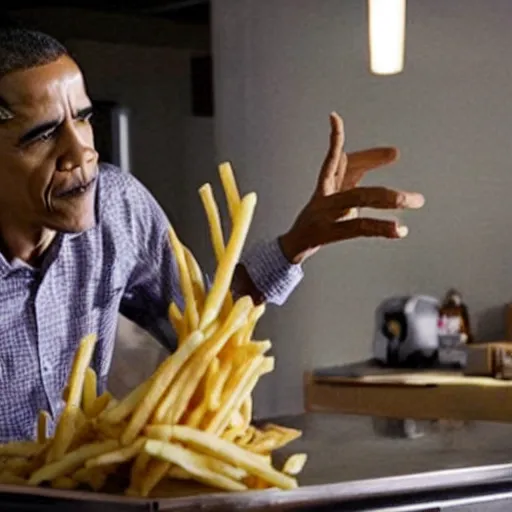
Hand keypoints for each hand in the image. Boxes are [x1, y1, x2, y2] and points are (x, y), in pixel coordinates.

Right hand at [279, 112, 424, 263]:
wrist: (296, 243)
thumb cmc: (321, 217)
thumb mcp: (337, 193)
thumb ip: (358, 172)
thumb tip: (392, 152)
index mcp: (325, 183)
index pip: (341, 160)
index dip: (357, 149)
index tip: (378, 142)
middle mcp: (324, 194)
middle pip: (349, 169)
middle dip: (371, 161)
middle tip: (394, 152)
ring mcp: (325, 212)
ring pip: (358, 198)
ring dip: (388, 198)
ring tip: (414, 200)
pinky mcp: (328, 231)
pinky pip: (359, 227)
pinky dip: (381, 228)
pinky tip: (399, 230)